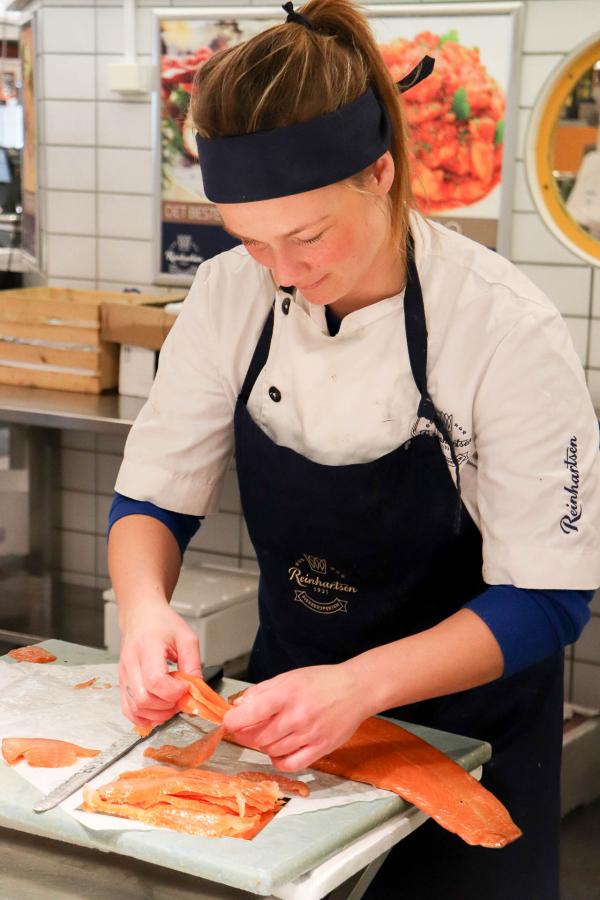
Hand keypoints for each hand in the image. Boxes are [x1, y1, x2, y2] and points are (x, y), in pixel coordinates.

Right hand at [118, 601, 200, 731]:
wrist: (141, 616)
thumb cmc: (162, 623)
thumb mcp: (186, 637)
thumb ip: (193, 664)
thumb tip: (197, 689)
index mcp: (147, 647)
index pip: (155, 681)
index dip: (173, 691)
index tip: (185, 686)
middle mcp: (131, 663)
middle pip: (144, 699)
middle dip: (167, 705)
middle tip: (180, 696)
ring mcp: (123, 675)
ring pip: (135, 708)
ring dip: (157, 714)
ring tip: (171, 702)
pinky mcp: (122, 684)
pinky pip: (128, 710)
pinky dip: (143, 717)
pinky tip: (157, 711)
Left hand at [222, 664, 372, 771]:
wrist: (356, 689)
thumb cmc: (322, 681)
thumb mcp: (289, 677)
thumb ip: (261, 691)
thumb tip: (238, 705)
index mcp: (287, 693)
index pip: (250, 713)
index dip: (233, 721)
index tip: (229, 722)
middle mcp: (297, 716)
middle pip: (258, 737)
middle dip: (247, 735)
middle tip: (247, 729)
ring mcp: (309, 734)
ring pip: (272, 751)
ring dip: (264, 746)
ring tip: (270, 734)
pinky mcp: (320, 748)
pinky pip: (290, 764)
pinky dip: (278, 761)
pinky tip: (279, 751)